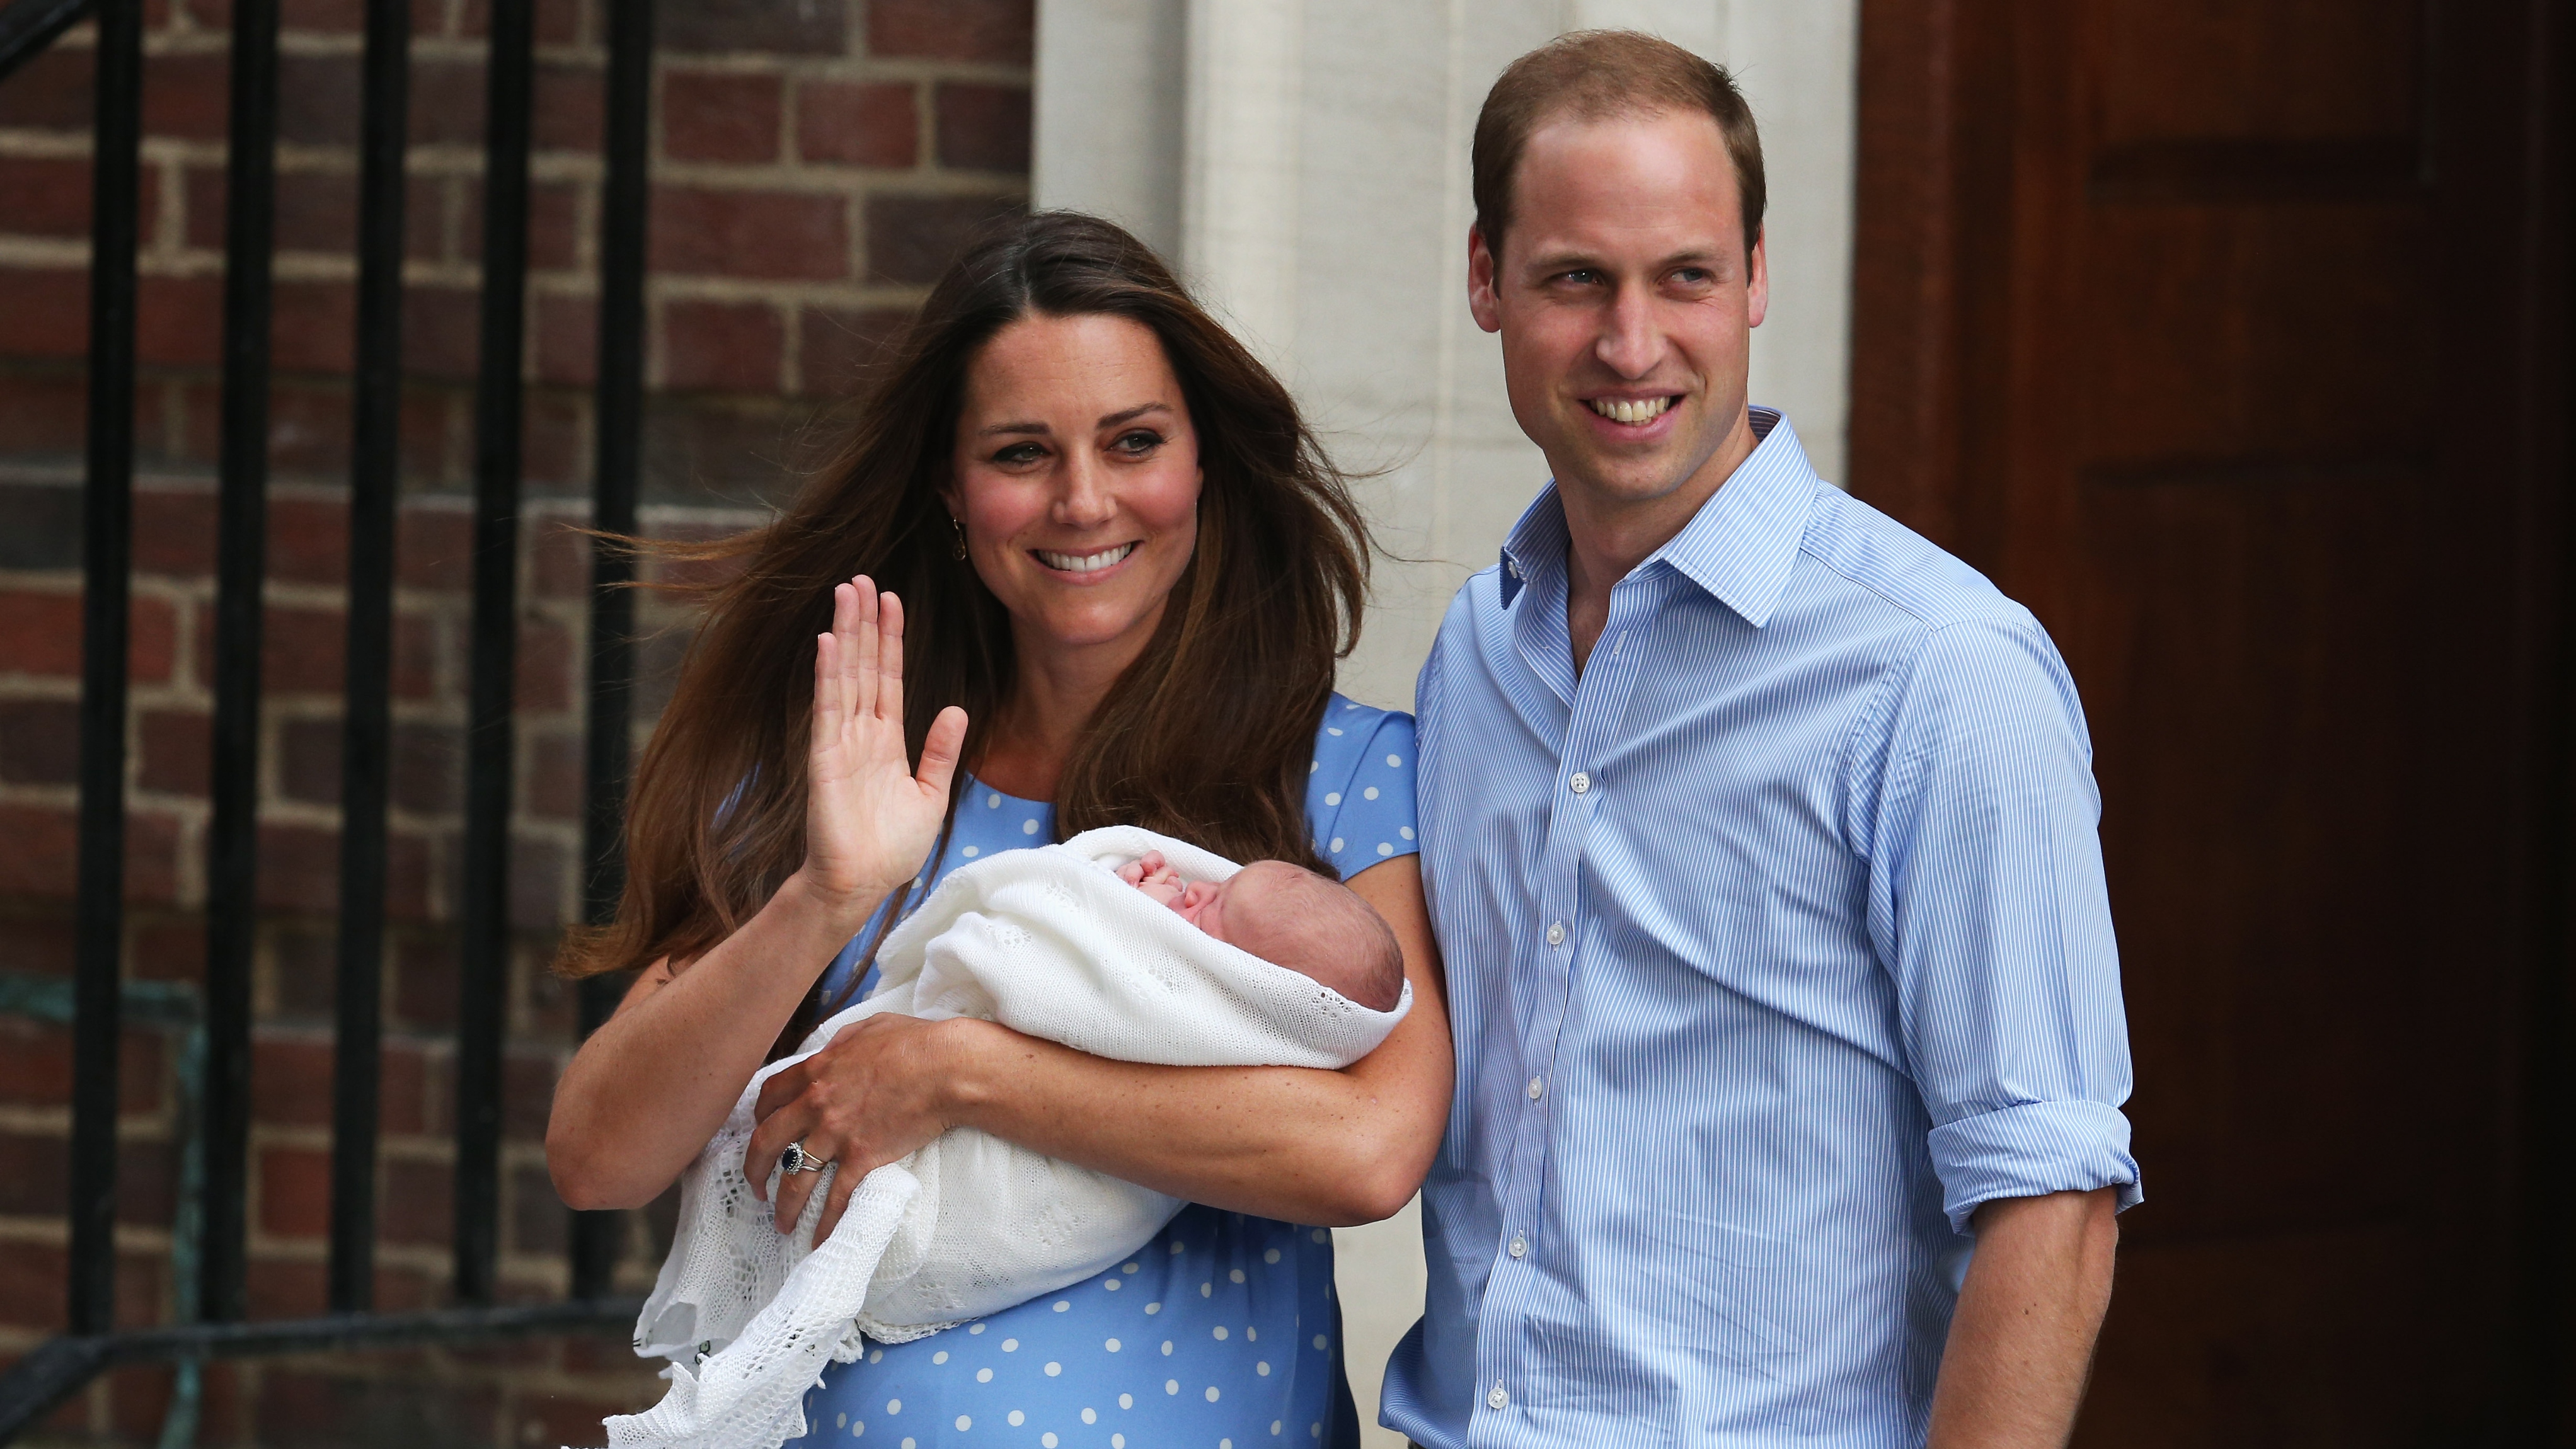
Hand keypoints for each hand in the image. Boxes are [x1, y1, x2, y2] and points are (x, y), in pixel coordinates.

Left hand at [745, 1013, 992, 1238]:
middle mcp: (816, 1105)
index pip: (770, 1097)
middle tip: (756, 1188)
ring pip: (794, 1178)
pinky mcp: (862, 1157)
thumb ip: (842, 1042)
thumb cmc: (915, 1043)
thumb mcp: (869, 1028)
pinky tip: (819, 1240)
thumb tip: (831, 1051)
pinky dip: (825, 1223)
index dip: (759, 1118)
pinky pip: (836, 1197)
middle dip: (754, 1170)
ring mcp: (837, 1134)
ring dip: (784, 1206)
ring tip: (782, 1224)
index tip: (760, 1131)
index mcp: (816, 1072)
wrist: (947, 1068)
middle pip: (766, 1143)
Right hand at [799, 577, 968, 923]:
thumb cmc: (892, 847)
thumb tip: (957, 709)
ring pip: (845, 677)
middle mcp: (862, 734)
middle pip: (864, 667)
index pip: (888, 678)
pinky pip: (827, 710)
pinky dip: (828, 676)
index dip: (890, 639)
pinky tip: (828, 643)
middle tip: (862, 579)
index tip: (890, 601)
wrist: (863, 884)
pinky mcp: (826, 759)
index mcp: (887, 740)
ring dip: (846, 635)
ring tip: (847, 593)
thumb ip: (940, 751)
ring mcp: (841, 743)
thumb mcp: (931, 794)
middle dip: (864, 623)